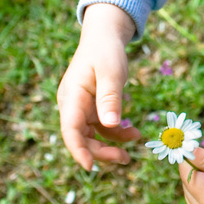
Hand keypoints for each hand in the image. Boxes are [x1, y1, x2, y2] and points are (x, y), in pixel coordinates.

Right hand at [57, 3, 140, 170]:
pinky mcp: (93, 109)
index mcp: (72, 97)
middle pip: (81, 138)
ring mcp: (82, 109)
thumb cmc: (106, 51)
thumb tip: (110, 125)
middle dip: (100, 152)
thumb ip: (110, 97)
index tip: (89, 167)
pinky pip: (103, 128)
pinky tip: (134, 134)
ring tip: (130, 154)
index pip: (70, 130)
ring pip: (91, 137)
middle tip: (124, 159)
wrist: (105, 37)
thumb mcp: (111, 71)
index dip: (78, 151)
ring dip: (109, 147)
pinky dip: (117, 134)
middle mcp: (73, 106)